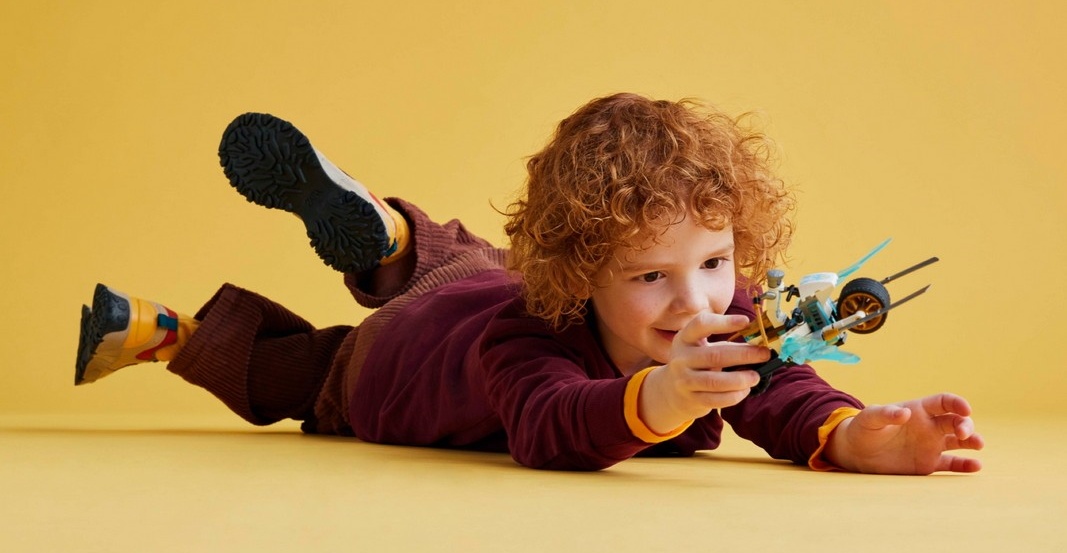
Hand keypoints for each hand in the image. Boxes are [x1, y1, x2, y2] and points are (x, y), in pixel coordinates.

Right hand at [639, 311, 769, 433]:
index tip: (746, 321)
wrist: (671, 390)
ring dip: (741, 379)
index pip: (702, 325)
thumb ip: (723, 346)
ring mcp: (684, 380)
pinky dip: (735, 395)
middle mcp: (681, 358)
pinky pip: (716, 399)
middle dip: (744, 354)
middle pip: (715, 355)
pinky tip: (745, 390)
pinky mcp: (691, 399)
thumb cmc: (696, 363)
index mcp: (684, 338)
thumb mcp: (700, 348)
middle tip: (764, 354)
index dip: (724, 322)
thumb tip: (758, 348)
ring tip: (756, 376)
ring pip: (716, 381)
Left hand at [824, 393, 984, 474]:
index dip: (957, 403)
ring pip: (958, 442)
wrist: (857, 452)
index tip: (965, 409)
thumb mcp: (870, 419)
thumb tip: (905, 413)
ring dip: (971, 441)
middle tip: (964, 434)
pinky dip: (964, 465)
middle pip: (955, 421)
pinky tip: (976, 466)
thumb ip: (885, 414)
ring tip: (979, 444)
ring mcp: (930, 445)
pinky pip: (950, 464)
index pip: (943, 402)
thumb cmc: (863, 429)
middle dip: (965, 424)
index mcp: (918, 410)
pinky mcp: (928, 463)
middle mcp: (929, 426)